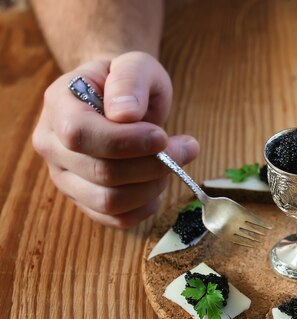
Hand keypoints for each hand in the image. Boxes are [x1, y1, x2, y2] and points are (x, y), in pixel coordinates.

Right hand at [32, 52, 198, 227]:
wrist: (120, 101)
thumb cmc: (128, 83)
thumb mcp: (135, 64)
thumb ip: (130, 80)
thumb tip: (125, 114)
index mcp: (58, 106)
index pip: (81, 134)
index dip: (126, 142)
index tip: (162, 135)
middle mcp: (53, 146)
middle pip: (101, 173)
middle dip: (153, 164)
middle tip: (186, 148)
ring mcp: (66, 178)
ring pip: (109, 202)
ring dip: (153, 186)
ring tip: (172, 163)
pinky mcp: (86, 201)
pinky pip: (117, 219)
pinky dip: (148, 206)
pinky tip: (159, 182)